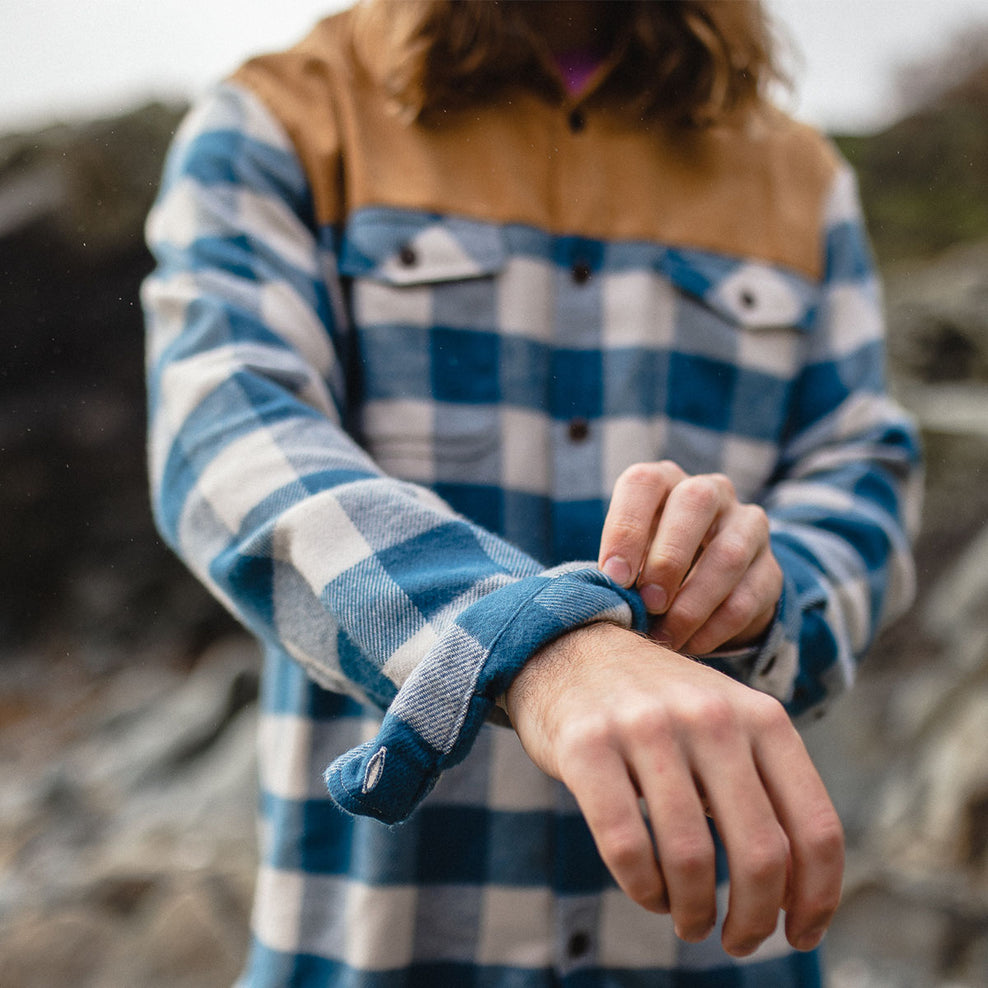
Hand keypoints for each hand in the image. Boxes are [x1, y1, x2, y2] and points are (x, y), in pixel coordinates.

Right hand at [506, 624, 842, 955]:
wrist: (569, 646)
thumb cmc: (656, 705)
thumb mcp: (725, 722)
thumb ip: (763, 783)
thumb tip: (799, 890)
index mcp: (760, 715)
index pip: (814, 826)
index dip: (818, 897)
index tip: (801, 933)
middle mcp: (711, 716)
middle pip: (760, 853)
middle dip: (755, 920)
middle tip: (738, 941)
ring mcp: (647, 726)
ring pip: (691, 858)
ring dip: (694, 912)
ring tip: (688, 919)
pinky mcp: (588, 744)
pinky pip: (626, 844)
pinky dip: (643, 888)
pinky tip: (648, 893)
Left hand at [598, 462, 782, 653]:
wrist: (707, 587)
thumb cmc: (649, 566)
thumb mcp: (630, 558)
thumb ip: (620, 570)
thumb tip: (610, 598)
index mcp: (664, 481)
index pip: (644, 483)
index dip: (626, 528)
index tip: (614, 576)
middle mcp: (710, 491)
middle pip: (695, 503)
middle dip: (668, 558)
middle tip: (649, 603)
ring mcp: (747, 525)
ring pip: (729, 553)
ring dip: (694, 602)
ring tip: (667, 634)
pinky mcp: (770, 567)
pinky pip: (749, 595)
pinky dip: (716, 626)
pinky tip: (692, 643)